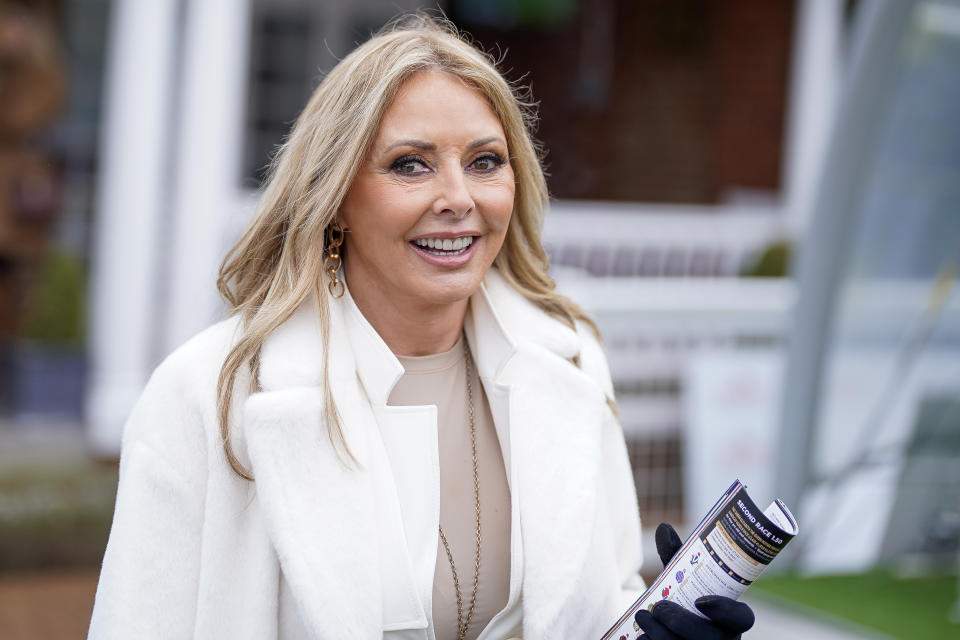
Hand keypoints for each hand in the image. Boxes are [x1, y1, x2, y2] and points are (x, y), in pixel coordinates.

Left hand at [634, 523, 754, 638]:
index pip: (743, 618)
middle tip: (658, 607)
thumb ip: (677, 557)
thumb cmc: (684, 603)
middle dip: (679, 622)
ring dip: (659, 634)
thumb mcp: (683, 581)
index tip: (700, 600)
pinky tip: (639, 637)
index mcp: (731, 620)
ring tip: (642, 617)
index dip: (725, 611)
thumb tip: (664, 527)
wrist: (675, 633)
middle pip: (710, 639)